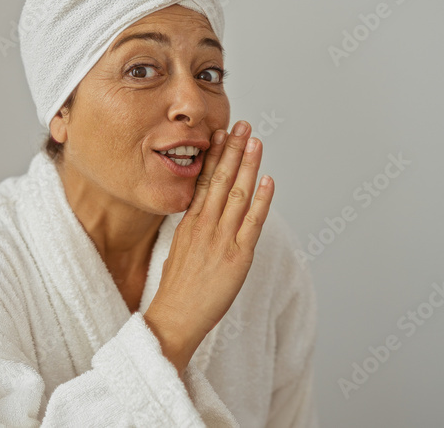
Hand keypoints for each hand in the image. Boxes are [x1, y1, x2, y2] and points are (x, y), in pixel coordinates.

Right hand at [143, 120, 274, 374]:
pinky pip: (253, 222)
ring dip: (248, 165)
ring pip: (238, 194)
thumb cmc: (176, 290)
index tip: (221, 134)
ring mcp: (222, 239)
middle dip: (233, 150)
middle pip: (221, 179)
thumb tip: (201, 214)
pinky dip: (262, 200)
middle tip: (242, 126)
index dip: (214, 155)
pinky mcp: (238, 256)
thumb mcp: (178, 249)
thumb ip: (192, 229)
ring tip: (256, 141)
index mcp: (189, 222)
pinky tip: (268, 180)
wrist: (174, 316)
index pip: (203, 180)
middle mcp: (205, 225)